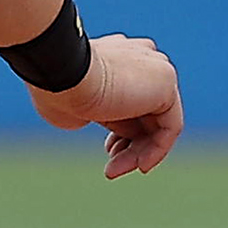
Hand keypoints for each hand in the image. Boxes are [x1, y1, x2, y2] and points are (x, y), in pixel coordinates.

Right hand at [31, 32, 183, 177]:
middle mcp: (140, 58)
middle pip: (145, 114)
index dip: (120, 132)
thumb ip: (101, 113)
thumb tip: (116, 127)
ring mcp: (155, 68)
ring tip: (114, 171)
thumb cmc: (57, 90)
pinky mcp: (166, 81)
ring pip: (156, 122)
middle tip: (111, 169)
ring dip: (137, 153)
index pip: (130, 100)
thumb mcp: (80, 109)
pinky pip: (170, 126)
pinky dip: (157, 150)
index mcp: (118, 57)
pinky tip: (139, 165)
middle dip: (130, 146)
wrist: (62, 74)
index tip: (108, 151)